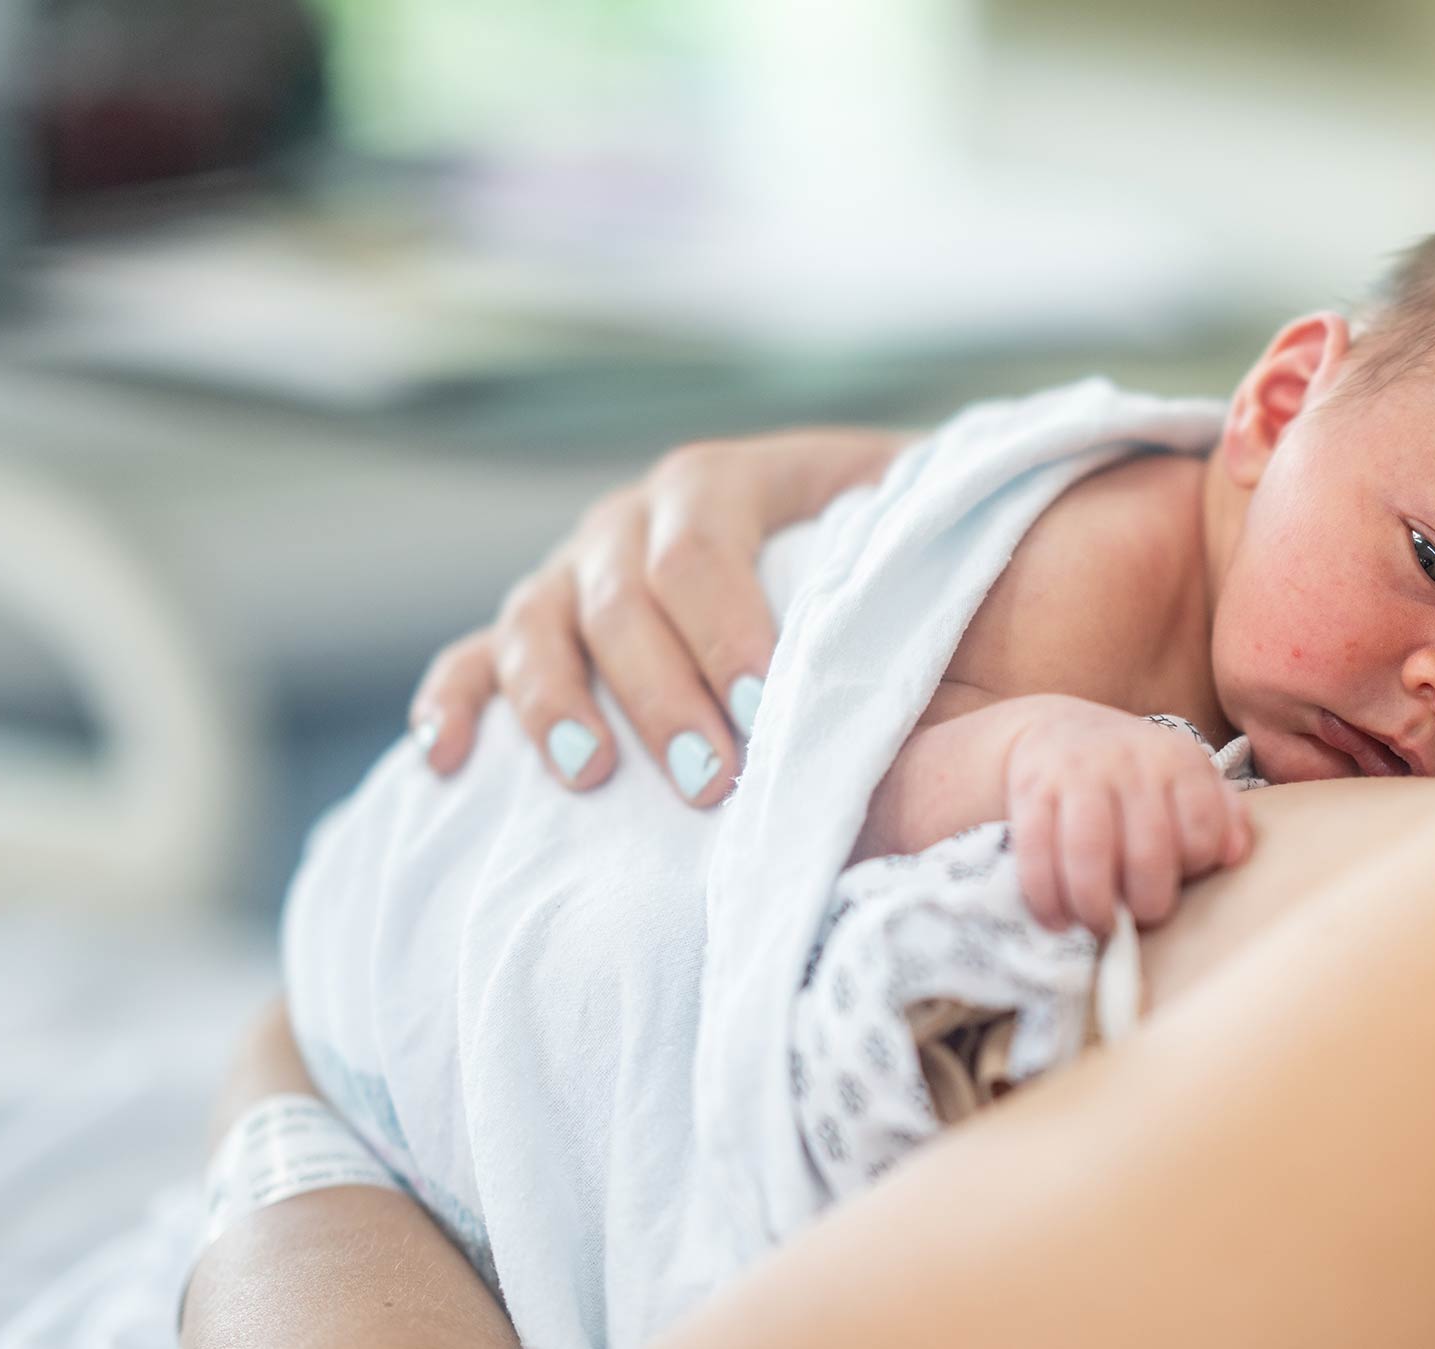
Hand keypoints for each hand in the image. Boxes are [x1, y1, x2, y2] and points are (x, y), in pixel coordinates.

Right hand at [408, 428, 904, 803]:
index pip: (700, 553)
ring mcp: (574, 570)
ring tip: (593, 779)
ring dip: (557, 706)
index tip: (771, 711)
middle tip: (711, 780)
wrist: (847, 534)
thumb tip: (989, 592)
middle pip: (619, 601)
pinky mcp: (535, 627)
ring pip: (538, 626)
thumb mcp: (915, 525)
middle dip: (662, 696)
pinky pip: (475, 658)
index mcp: (724, 482)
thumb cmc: (893, 549)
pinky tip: (445, 759)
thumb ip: (923, 548)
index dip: (728, 634)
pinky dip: (455, 703)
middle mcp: (633, 519)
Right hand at [1004, 705, 1252, 936]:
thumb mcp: (1186, 778)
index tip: (1180, 879)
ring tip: (1099, 926)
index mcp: (1177, 761)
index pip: (1202, 828)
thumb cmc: (1136, 773)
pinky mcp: (1032, 791)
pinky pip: (1036, 853)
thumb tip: (1234, 854)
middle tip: (1141, 918)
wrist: (1058, 731)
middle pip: (1148, 849)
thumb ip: (1220, 814)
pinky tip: (1057, 920)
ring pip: (1088, 853)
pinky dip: (1046, 897)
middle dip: (1148, 901)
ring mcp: (1077, 775)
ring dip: (1095, 905)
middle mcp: (1129, 763)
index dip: (1195, 866)